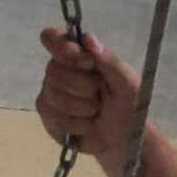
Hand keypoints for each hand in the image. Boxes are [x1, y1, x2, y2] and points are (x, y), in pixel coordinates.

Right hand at [34, 26, 140, 164]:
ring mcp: (50, 93)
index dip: (63, 48)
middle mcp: (60, 70)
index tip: (86, 63)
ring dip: (81, 107)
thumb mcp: (128, 82)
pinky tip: (87, 125)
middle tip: (100, 94)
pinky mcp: (48, 117)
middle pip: (53, 69)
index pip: (51, 37)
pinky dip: (76, 123)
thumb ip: (108, 60)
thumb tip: (88, 39)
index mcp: (78, 54)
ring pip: (53, 95)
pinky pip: (54, 116)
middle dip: (82, 85)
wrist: (123, 138)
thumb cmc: (128, 105)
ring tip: (96, 111)